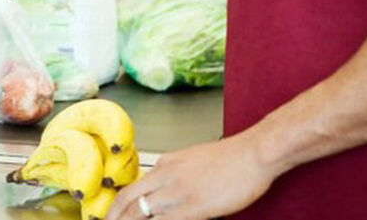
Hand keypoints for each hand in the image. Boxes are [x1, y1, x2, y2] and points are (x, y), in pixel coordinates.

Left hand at [106, 134, 278, 219]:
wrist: (253, 153)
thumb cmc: (232, 158)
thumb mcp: (194, 160)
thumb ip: (177, 174)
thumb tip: (168, 190)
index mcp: (166, 165)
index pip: (133, 187)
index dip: (119, 206)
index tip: (113, 216)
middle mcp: (166, 176)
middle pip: (129, 201)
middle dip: (114, 218)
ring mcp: (177, 192)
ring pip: (141, 213)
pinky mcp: (193, 207)